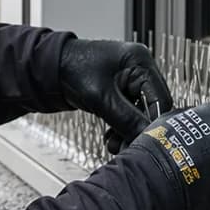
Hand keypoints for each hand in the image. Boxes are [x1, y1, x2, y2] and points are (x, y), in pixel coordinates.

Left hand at [58, 39, 175, 152]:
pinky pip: (129, 113)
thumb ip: (126, 119)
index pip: (161, 100)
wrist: (48, 68)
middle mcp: (139, 69)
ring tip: (114, 144)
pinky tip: (110, 137)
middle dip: (139, 129)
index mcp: (140, 62)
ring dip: (128, 131)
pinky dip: (121, 127)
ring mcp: (130, 80)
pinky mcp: (120, 91)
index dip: (155, 124)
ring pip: (140, 114)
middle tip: (128, 147)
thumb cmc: (70, 68)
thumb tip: (145, 138)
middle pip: (152, 108)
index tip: (148, 143)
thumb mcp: (100, 97)